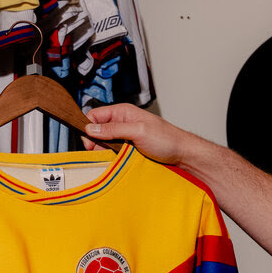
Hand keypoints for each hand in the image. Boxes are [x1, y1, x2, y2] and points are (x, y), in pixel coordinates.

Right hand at [84, 104, 198, 167]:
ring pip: (103, 142)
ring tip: (113, 156)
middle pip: (97, 130)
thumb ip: (113, 129)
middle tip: (102, 151)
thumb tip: (91, 128)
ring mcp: (124, 136)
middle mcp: (122, 122)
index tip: (90, 141)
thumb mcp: (138, 131)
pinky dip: (111, 156)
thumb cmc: (166, 139)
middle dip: (95, 141)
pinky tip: (117, 160)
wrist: (181, 154)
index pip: (95, 115)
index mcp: (123, 112)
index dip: (89, 127)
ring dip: (103, 150)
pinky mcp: (128, 148)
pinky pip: (112, 151)